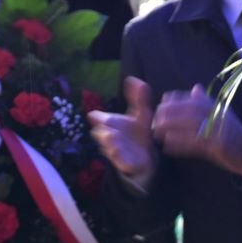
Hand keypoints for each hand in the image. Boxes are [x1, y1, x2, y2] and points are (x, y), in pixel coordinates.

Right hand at [88, 76, 156, 190]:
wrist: (146, 158)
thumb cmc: (138, 134)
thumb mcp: (141, 114)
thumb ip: (139, 98)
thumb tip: (132, 78)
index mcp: (112, 124)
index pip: (98, 119)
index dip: (98, 117)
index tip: (96, 115)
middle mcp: (110, 137)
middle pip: (99, 132)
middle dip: (103, 128)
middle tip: (107, 123)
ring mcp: (115, 151)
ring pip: (107, 146)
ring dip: (108, 141)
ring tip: (111, 136)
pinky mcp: (124, 164)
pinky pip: (119, 161)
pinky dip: (118, 155)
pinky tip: (119, 150)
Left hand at [151, 85, 241, 179]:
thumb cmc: (232, 134)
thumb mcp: (221, 114)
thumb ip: (206, 102)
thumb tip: (196, 87)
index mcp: (217, 107)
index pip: (193, 100)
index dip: (174, 101)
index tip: (161, 104)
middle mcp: (219, 115)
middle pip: (189, 111)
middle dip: (169, 114)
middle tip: (153, 120)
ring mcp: (220, 130)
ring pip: (191, 126)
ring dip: (171, 129)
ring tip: (156, 133)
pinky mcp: (219, 146)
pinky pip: (195, 144)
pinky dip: (180, 144)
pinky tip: (167, 147)